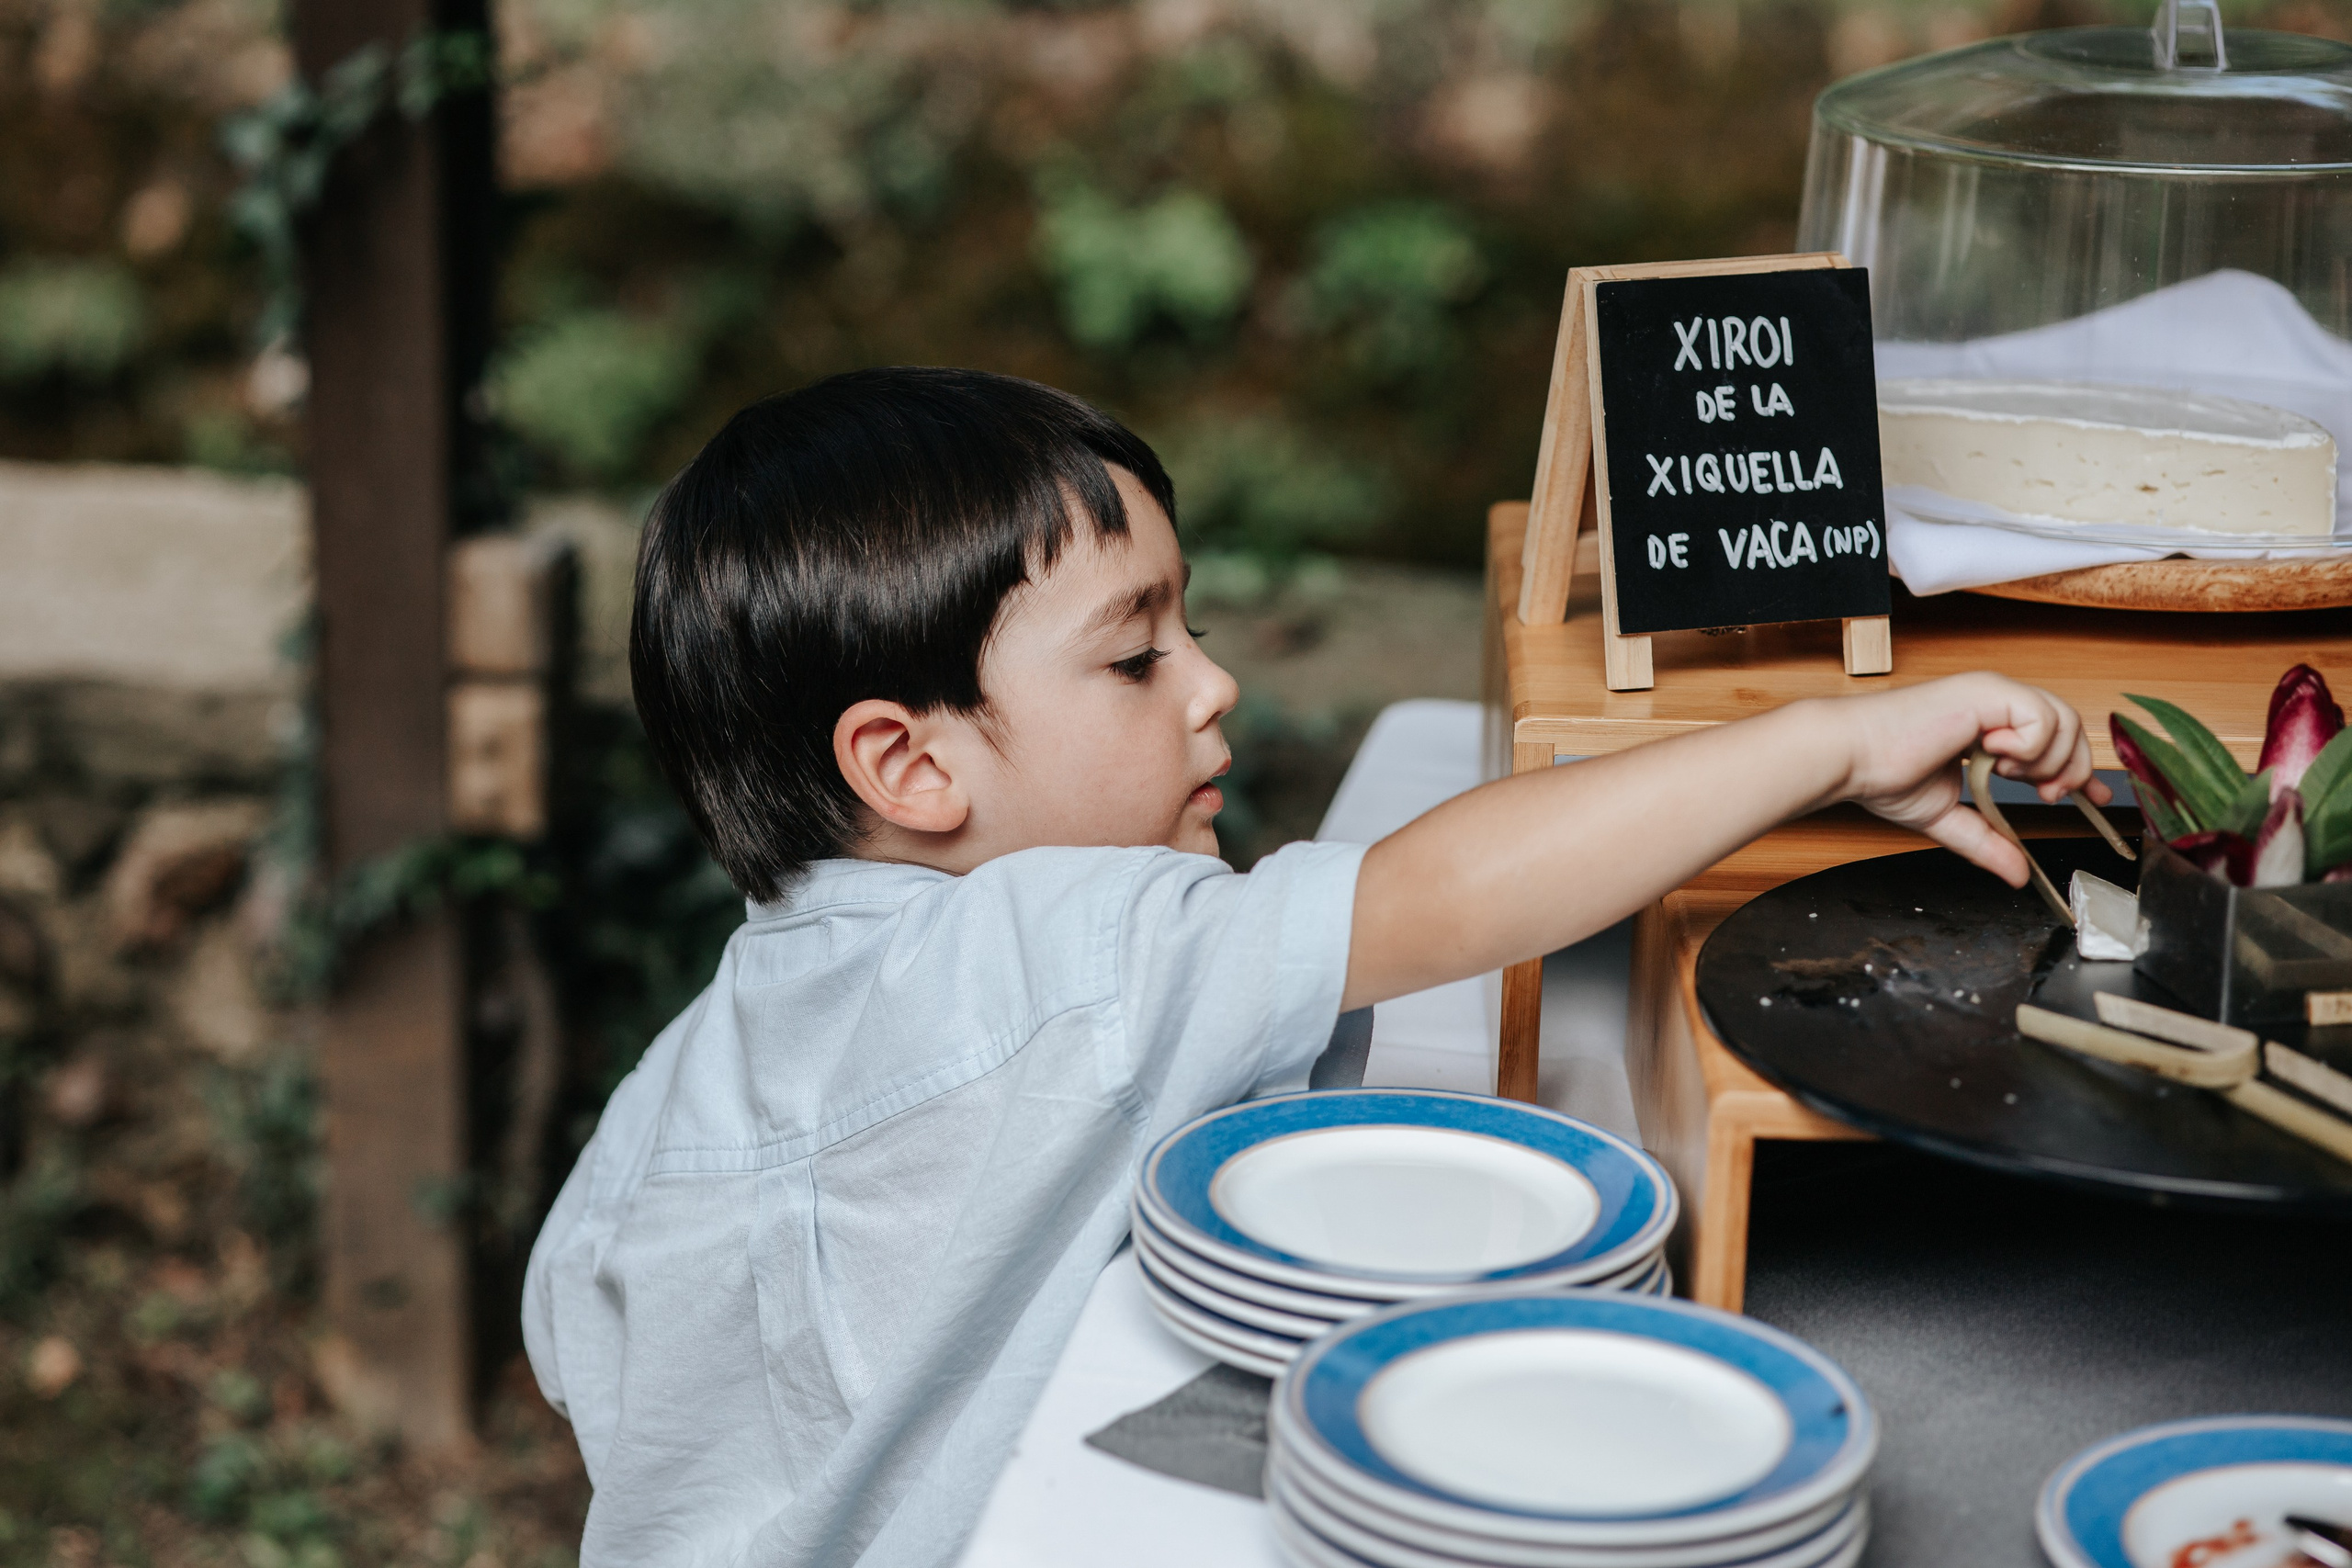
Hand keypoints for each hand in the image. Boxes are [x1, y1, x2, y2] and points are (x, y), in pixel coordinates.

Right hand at [1830, 673, 2108, 886]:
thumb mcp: (1947, 816)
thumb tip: (2017, 875)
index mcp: (1987, 725)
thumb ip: (1986, 841)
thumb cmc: (1882, 774)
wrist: (1852, 758)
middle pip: (2071, 726)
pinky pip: (2041, 719)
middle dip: (2070, 768)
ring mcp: (1992, 694)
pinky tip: (1994, 753)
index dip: (2081, 768)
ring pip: (2064, 720)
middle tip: (2047, 794)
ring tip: (2007, 773)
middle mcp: (1994, 702)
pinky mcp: (1987, 692)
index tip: (2097, 797)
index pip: (2054, 738)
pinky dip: (2028, 747)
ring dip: (2046, 759)